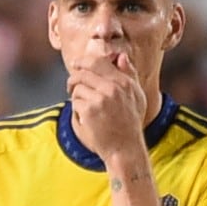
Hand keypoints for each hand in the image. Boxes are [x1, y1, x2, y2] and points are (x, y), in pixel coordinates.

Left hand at [64, 55, 153, 171]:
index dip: (82, 61)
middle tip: (70, 87)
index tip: (75, 64)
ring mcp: (100, 99)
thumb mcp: (137, 96)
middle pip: (83, 73)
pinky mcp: (89, 111)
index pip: (98, 62)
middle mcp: (112, 88)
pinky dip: (77, 111)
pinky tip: (86, 119)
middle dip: (73, 79)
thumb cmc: (130, 124)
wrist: (125, 149)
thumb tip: (121, 57)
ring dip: (77, 98)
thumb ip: (129, 75)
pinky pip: (75, 103)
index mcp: (123, 82)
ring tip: (85, 109)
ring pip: (77, 89)